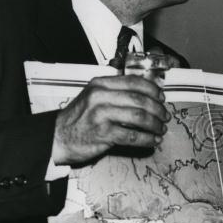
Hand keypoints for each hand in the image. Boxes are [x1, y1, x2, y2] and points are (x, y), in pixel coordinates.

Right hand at [51, 75, 170, 165]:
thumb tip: (145, 95)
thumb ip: (114, 92)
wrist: (57, 136)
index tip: (161, 97)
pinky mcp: (103, 134)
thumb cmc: (78, 118)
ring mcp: (101, 115)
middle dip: (158, 109)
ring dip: (155, 124)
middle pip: (140, 99)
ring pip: (139, 117)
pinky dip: (146, 139)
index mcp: (100, 84)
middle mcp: (101, 97)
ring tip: (161, 129)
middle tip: (165, 116)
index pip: (134, 82)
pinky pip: (132, 136)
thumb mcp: (93, 96)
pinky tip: (152, 140)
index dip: (152, 89)